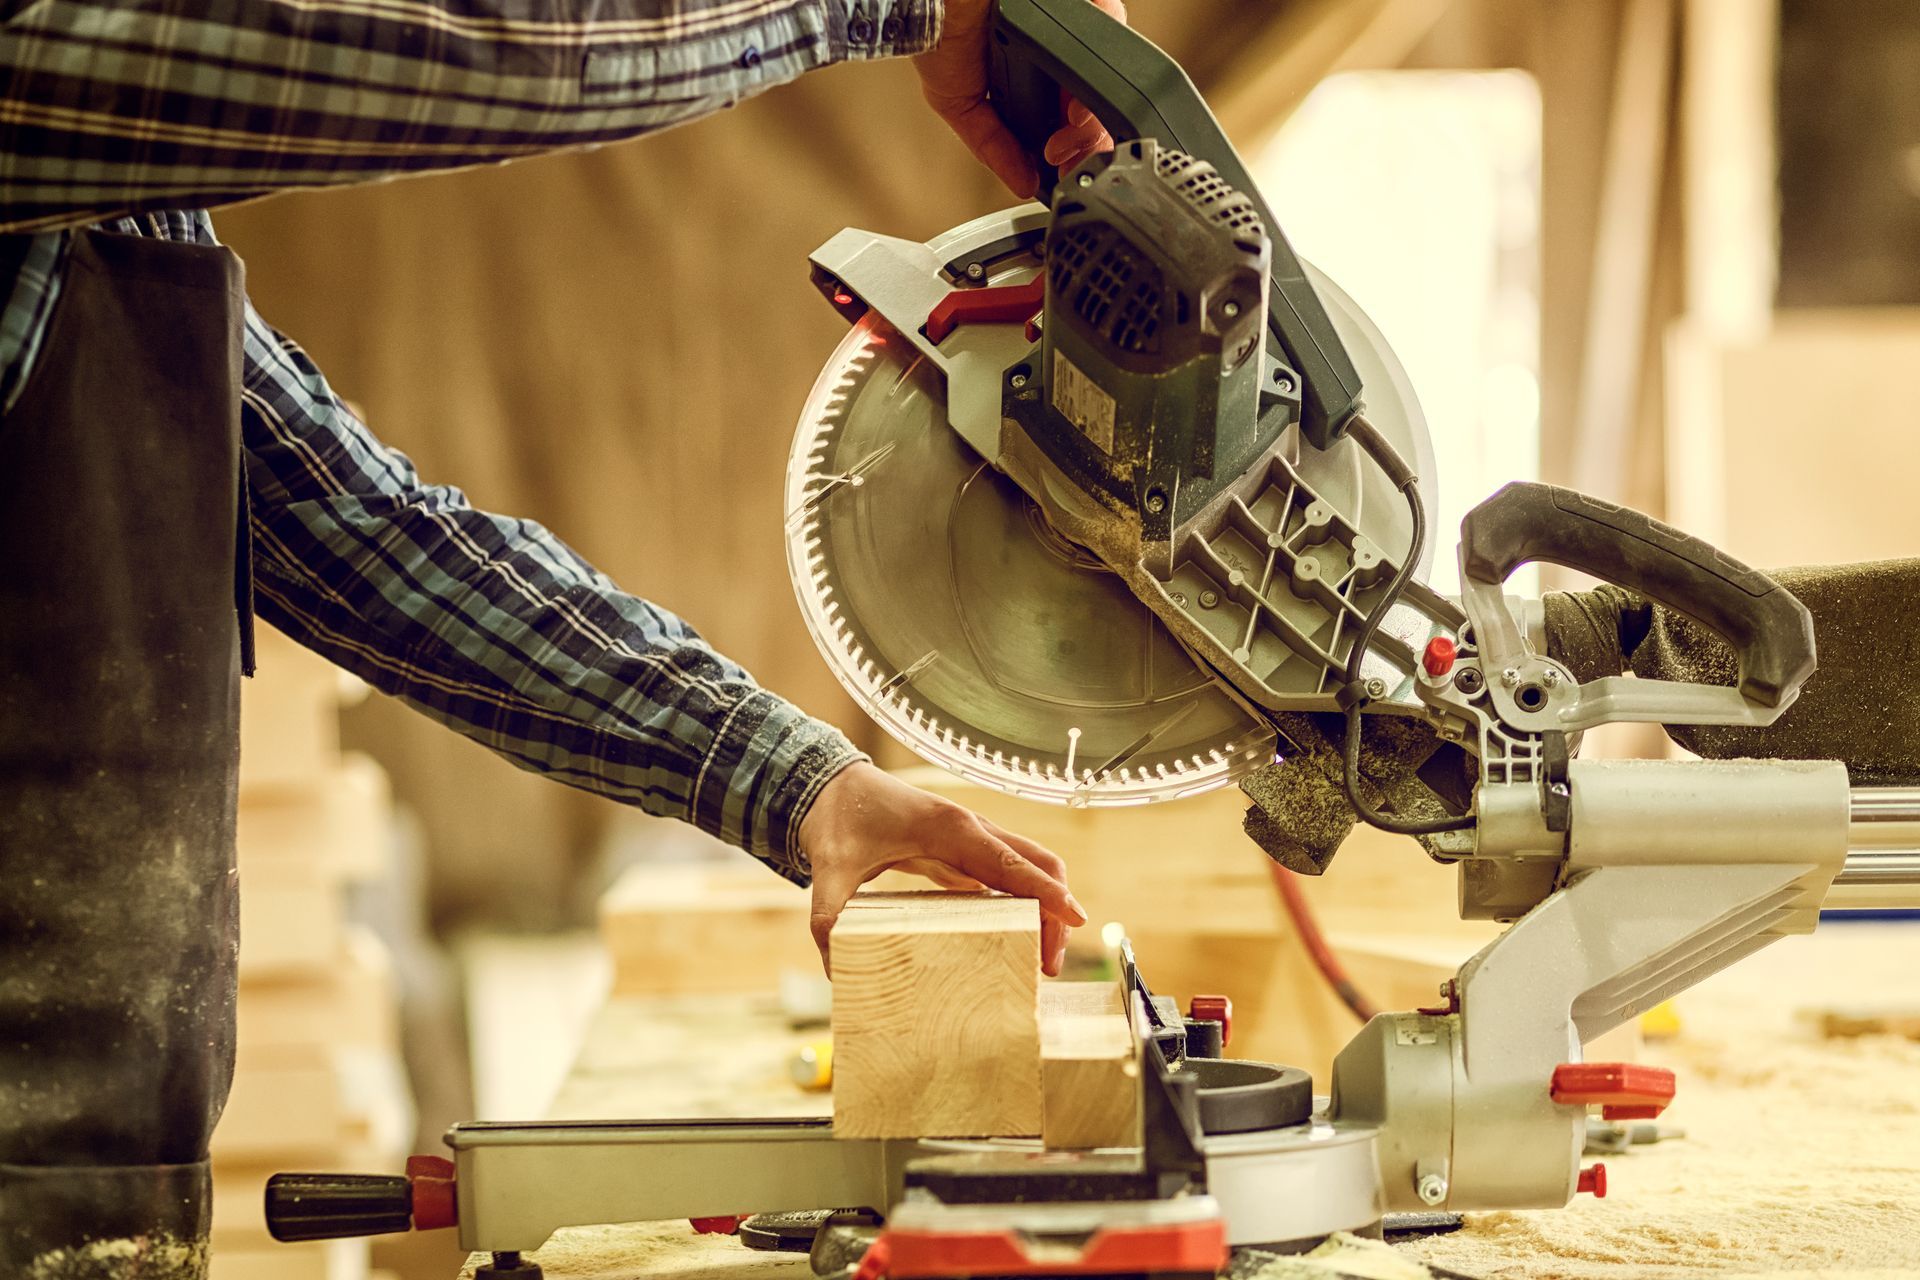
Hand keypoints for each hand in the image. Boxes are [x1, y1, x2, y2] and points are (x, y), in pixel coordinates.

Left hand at [799, 761, 1086, 974]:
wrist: (830, 784)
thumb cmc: (838, 818)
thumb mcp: (830, 869)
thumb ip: (829, 917)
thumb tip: (836, 969)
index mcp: (950, 829)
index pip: (1013, 863)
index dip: (1048, 893)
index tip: (1077, 920)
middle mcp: (970, 828)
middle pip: (1038, 864)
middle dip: (1056, 911)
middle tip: (1049, 965)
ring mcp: (970, 837)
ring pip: (1029, 867)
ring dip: (1044, 906)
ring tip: (1040, 958)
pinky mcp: (962, 849)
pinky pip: (1007, 872)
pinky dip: (1023, 900)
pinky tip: (1016, 934)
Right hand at [916, 0, 1126, 197]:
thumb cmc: (938, 33)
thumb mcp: (960, 106)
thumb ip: (992, 146)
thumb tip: (1022, 183)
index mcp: (1035, 79)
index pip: (1073, 121)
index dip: (1078, 149)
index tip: (1066, 169)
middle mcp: (1056, 53)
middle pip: (1099, 101)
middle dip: (1090, 138)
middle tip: (1067, 154)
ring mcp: (1068, 27)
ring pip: (1108, 71)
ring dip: (1097, 109)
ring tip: (1074, 125)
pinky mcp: (1076, 4)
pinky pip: (1109, 24)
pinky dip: (1105, 60)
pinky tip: (1080, 94)